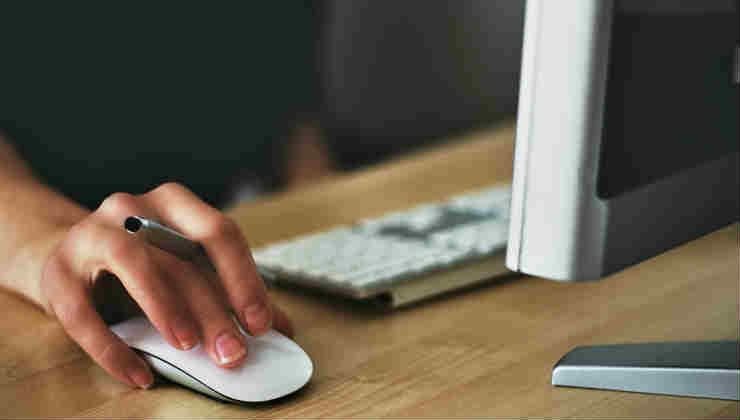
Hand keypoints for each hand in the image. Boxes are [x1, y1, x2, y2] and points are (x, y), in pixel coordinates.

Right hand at [40, 182, 292, 388]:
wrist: (68, 256)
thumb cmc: (142, 263)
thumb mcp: (187, 268)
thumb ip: (230, 293)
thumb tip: (282, 329)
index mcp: (174, 203)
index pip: (219, 233)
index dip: (243, 279)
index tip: (261, 323)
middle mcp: (133, 208)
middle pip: (181, 257)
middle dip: (213, 309)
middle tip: (233, 352)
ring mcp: (91, 234)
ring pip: (134, 265)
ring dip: (166, 308)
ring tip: (189, 347)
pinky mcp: (58, 272)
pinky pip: (84, 314)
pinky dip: (113, 348)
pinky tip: (139, 374)